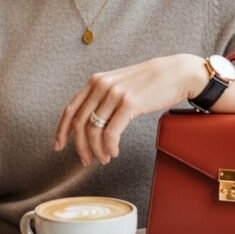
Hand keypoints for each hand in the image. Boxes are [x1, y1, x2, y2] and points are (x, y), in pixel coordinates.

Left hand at [54, 54, 206, 165]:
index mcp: (95, 81)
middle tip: (86, 160)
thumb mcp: (119, 84)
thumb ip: (103, 97)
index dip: (62, 130)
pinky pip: (111, 133)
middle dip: (80, 146)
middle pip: (79, 123)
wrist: (176, 73)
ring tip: (104, 158)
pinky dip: (109, 147)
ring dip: (97, 150)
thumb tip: (88, 122)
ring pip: (94, 130)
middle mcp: (101, 85)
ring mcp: (115, 94)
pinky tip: (114, 152)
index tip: (59, 146)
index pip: (70, 109)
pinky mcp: (129, 103)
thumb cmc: (149, 82)